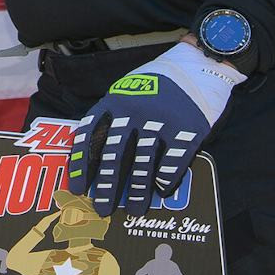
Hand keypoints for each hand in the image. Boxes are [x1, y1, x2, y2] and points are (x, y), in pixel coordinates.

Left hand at [67, 40, 242, 216]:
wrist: (197, 65)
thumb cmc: (157, 84)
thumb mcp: (126, 91)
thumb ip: (110, 116)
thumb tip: (90, 150)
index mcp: (115, 102)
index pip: (91, 134)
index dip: (82, 162)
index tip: (77, 188)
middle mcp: (133, 111)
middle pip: (115, 152)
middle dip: (107, 183)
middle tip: (102, 208)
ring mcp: (160, 119)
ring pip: (143, 159)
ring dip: (137, 188)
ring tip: (134, 209)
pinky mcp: (186, 127)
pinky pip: (173, 157)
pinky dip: (166, 176)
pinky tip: (162, 192)